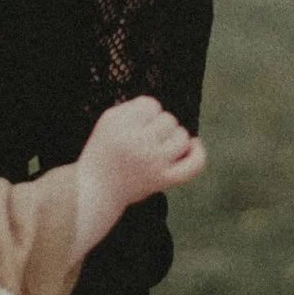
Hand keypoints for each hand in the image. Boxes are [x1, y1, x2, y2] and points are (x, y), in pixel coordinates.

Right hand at [75, 96, 205, 244]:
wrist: (96, 189)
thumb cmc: (104, 150)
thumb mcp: (109, 120)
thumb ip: (135, 107)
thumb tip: (164, 111)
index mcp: (120, 125)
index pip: (151, 105)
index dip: (145, 113)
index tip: (132, 126)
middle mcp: (137, 143)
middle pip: (168, 119)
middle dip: (158, 126)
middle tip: (141, 140)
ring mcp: (153, 163)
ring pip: (181, 137)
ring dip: (173, 138)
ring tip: (158, 147)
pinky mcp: (163, 180)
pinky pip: (193, 165)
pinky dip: (197, 153)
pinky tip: (193, 145)